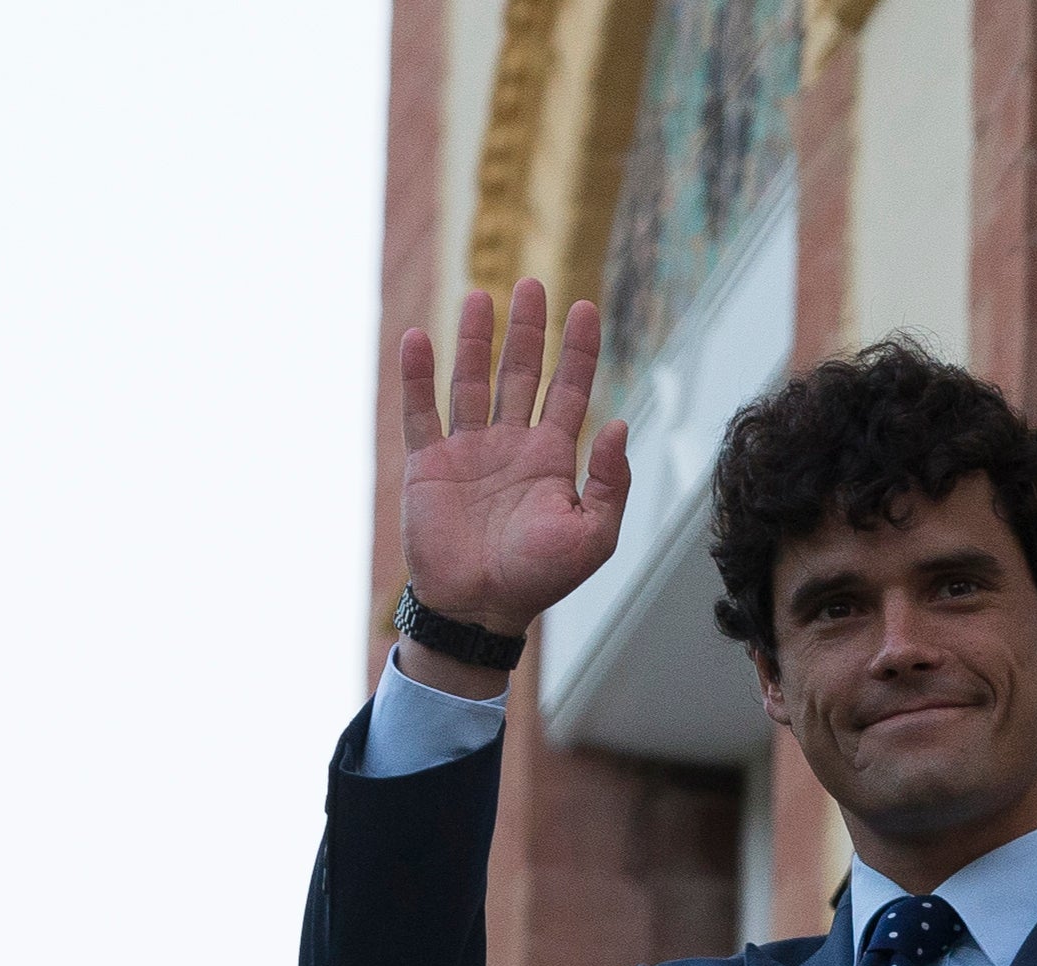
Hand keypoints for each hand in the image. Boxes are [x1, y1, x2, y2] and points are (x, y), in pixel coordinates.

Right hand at [397, 279, 631, 672]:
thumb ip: (610, 483)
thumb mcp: (593, 537)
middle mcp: (510, 444)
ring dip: (476, 339)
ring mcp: (467, 451)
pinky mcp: (428, 465)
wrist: (477, 610)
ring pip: (471, 381)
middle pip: (521, 372)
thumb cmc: (538, 580)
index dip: (578, 349)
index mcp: (551, 457)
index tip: (584, 307)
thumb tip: (619, 424)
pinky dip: (417, 376)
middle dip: (528, 329)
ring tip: (481, 296)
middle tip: (532, 284)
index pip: (568, 389)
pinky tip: (418, 338)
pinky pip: (421, 412)